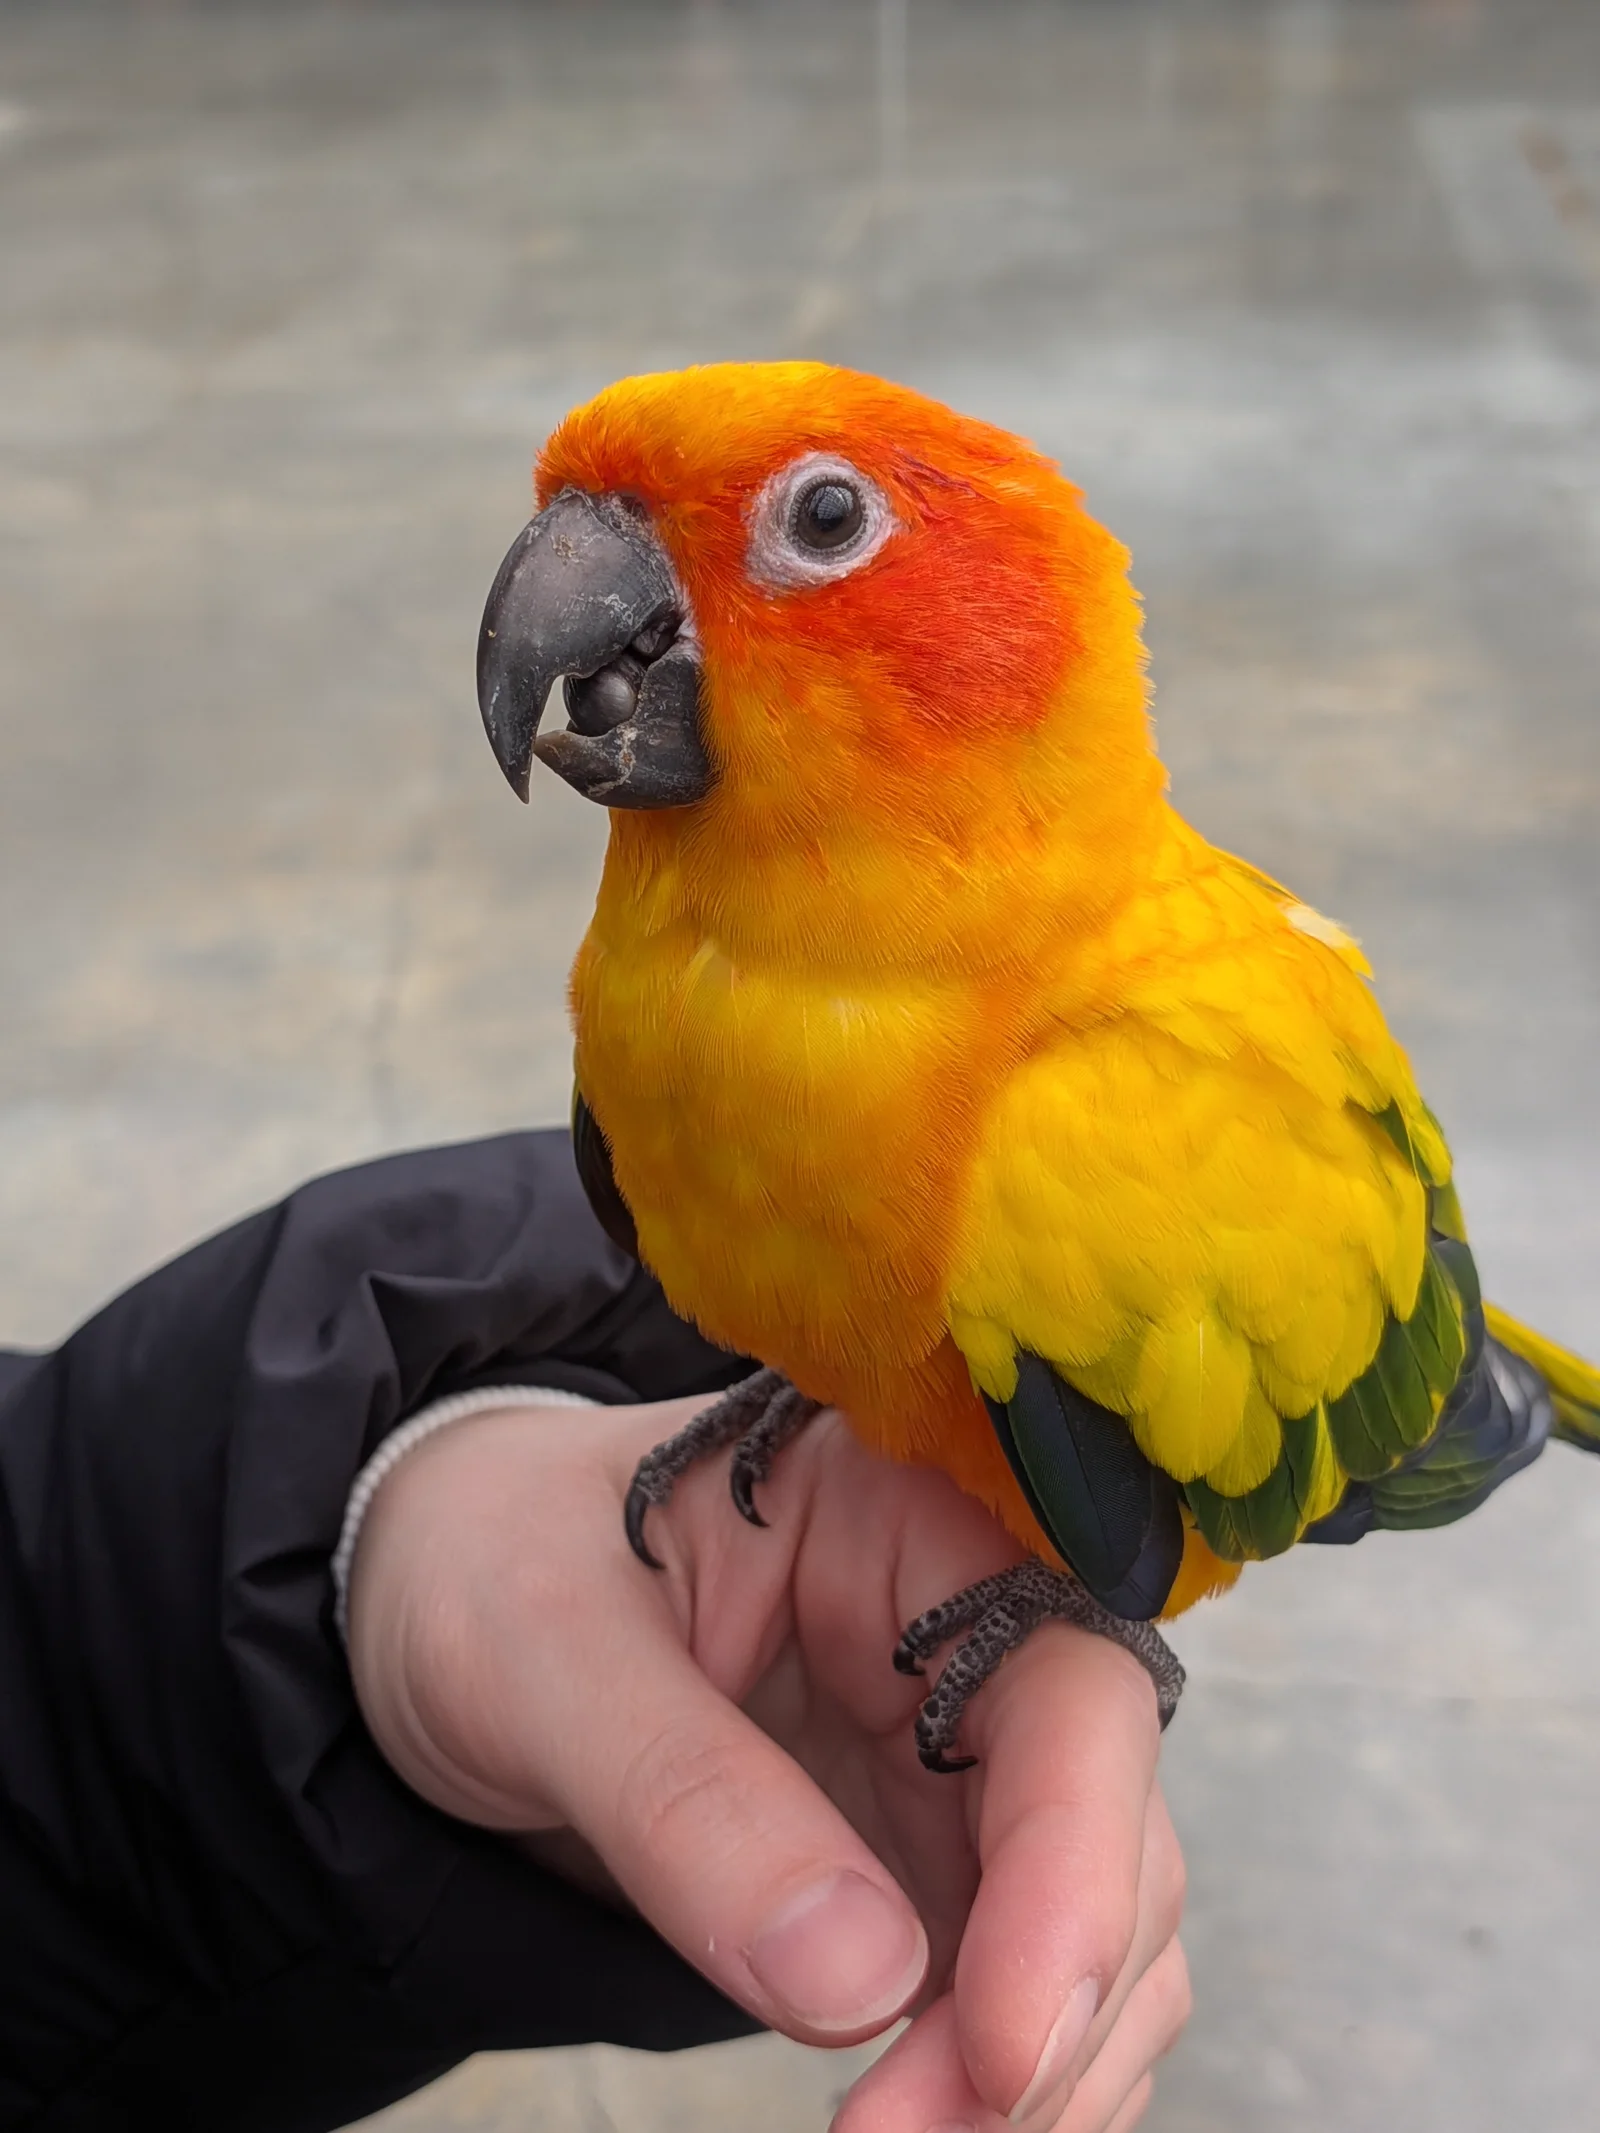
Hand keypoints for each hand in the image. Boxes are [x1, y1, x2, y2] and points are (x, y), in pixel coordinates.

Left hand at [346, 1395, 1188, 2130]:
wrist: (425, 1599)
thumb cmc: (487, 1565)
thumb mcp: (546, 1653)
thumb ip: (687, 1801)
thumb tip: (861, 1985)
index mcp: (911, 1522)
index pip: (1070, 1687)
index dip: (1073, 1867)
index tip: (1004, 2042)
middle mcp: (969, 1636)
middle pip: (1111, 1830)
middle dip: (1047, 2006)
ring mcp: (953, 1758)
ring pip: (1091, 1929)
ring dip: (1036, 2071)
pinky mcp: (916, 1860)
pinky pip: (1013, 1983)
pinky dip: (995, 2083)